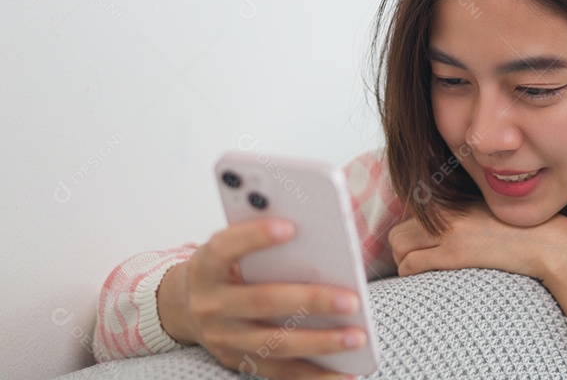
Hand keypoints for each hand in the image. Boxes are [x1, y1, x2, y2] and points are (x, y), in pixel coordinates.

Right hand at [158, 219, 365, 379]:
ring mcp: (224, 338)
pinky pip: (281, 373)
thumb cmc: (226, 265)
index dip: (254, 237)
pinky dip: (315, 375)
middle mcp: (211, 304)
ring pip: (276, 343)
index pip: (226, 248)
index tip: (290, 227)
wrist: (183, 305)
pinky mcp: (239, 361)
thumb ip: (259, 237)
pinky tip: (346, 372)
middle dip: (311, 301)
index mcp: (207, 266)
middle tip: (352, 301)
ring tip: (357, 337)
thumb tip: (316, 231)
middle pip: (263, 301)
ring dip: (320, 343)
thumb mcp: (230, 246)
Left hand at [388, 203, 566, 327]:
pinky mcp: (454, 253)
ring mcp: (449, 231)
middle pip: (397, 233)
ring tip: (424, 274)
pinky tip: (429, 280)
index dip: (411, 235)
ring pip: (399, 248)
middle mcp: (447, 212)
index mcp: (455, 201)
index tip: (420, 249)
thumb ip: (463, 217)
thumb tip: (443, 231)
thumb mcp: (488, 214)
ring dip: (405, 264)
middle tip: (418, 265)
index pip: (410, 214)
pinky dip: (412, 274)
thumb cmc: (521, 234)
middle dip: (402, 252)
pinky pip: (412, 264)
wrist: (546, 242)